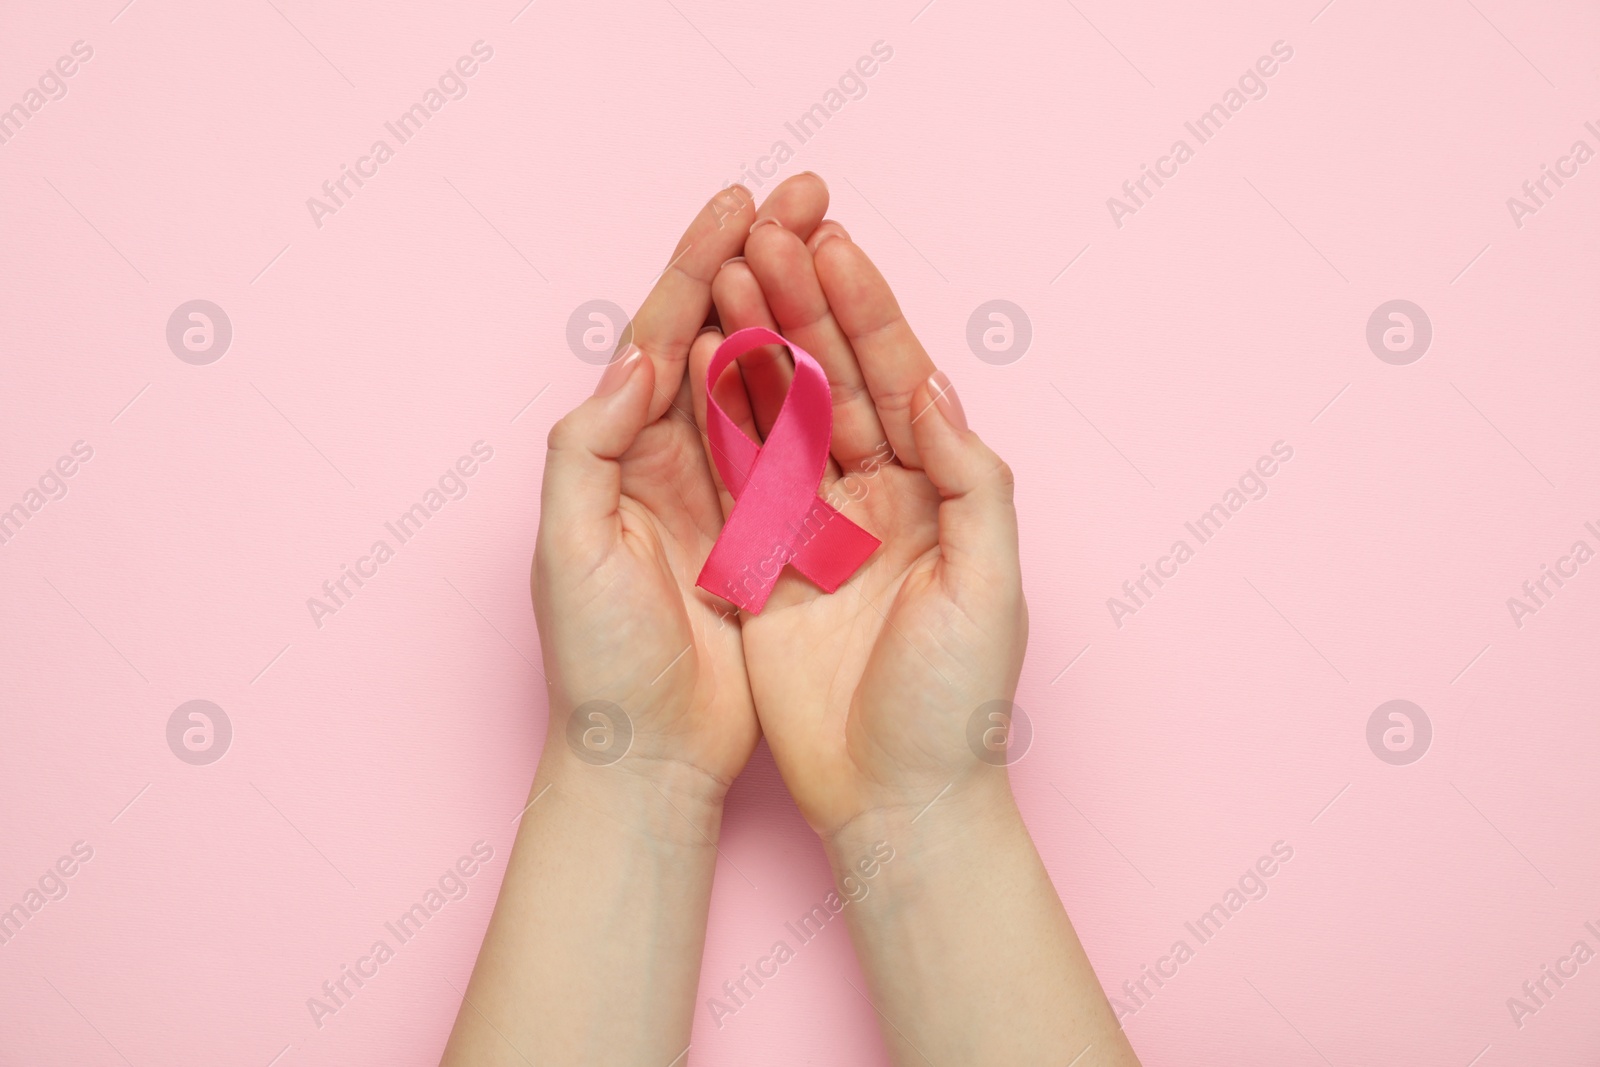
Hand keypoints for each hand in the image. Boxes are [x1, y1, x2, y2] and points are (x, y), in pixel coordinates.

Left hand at [532, 178, 828, 800]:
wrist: (646, 758)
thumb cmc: (598, 664)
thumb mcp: (569, 553)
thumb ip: (587, 448)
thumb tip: (637, 357)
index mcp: (615, 449)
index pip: (659, 330)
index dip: (700, 261)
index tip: (745, 203)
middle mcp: (664, 456)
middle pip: (717, 332)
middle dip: (761, 259)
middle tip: (808, 192)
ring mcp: (719, 490)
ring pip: (763, 375)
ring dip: (798, 308)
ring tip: (835, 245)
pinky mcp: (765, 531)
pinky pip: (797, 442)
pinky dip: (822, 388)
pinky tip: (856, 349)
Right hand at [689, 208, 1026, 839]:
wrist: (892, 801)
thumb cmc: (954, 705)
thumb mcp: (989, 588)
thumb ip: (973, 482)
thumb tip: (935, 384)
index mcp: (938, 493)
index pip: (898, 378)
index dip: (865, 310)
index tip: (830, 240)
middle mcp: (877, 497)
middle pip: (833, 379)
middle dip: (801, 303)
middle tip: (766, 228)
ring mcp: (816, 526)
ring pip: (780, 411)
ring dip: (755, 341)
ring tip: (725, 268)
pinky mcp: (766, 562)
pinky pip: (738, 474)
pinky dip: (719, 416)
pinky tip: (695, 358)